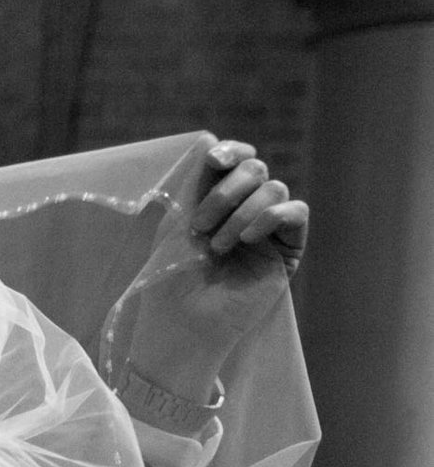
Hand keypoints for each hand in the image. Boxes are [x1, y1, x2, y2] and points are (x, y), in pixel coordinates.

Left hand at [125, 141, 307, 401]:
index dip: (230, 152)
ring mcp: (268, 229)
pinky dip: (272, 216)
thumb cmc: (170, 279)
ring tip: (219, 246)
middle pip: (256, 168)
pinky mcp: (288, 249)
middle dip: (226, 192)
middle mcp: (245, 210)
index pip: (236, 160)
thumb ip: (197, 185)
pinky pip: (297, 212)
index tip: (213, 161)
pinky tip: (249, 238)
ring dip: (242, 212)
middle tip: (200, 226)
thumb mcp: (177, 224)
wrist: (183, 322)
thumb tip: (209, 145)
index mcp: (217, 201)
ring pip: (274, 188)